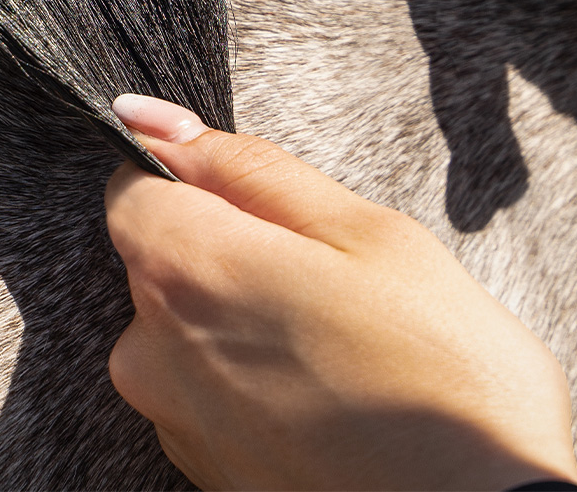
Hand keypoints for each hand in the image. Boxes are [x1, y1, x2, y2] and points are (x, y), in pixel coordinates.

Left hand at [105, 95, 576, 491]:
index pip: (133, 184)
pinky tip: (324, 392)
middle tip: (326, 278)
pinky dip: (248, 374)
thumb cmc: (443, 378)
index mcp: (187, 270)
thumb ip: (247, 167)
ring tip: (334, 344)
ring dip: (240, 313)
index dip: (193, 173)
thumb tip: (154, 120)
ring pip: (184, 322)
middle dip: (228, 245)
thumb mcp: (366, 233)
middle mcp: (153, 348)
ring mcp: (172, 418)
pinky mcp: (198, 469)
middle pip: (160, 253)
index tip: (256, 197)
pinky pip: (202, 386)